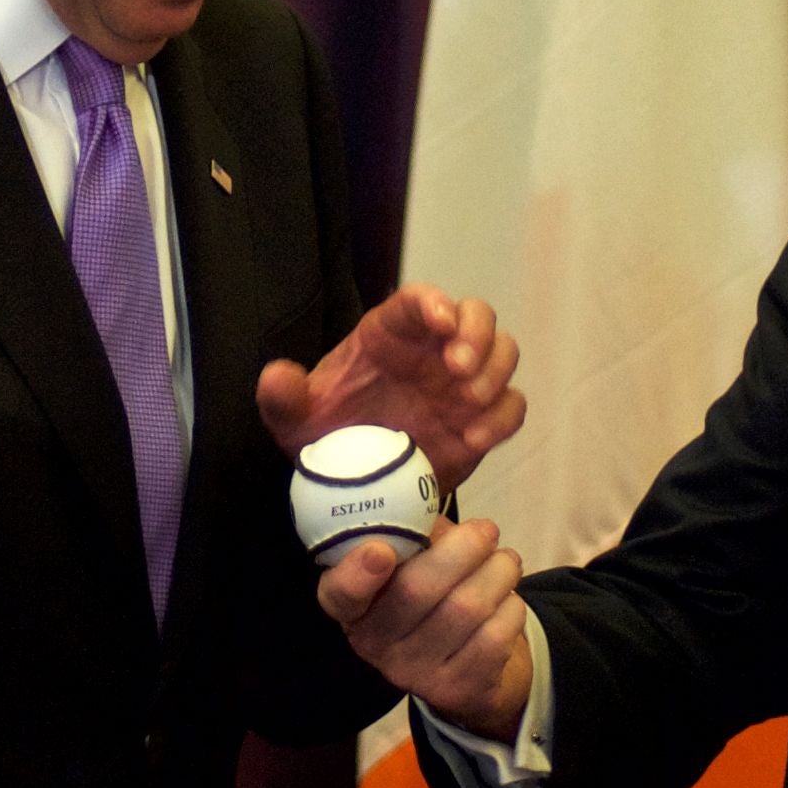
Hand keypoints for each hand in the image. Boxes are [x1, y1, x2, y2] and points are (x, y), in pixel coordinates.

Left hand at [256, 284, 522, 491]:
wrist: (358, 487)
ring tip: (468, 400)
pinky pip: (511, 407)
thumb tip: (276, 378)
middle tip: (458, 367)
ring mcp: (463, 383)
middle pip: (477, 314)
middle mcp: (435, 350)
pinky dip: (502, 418)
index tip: (440, 322)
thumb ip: (283, 398)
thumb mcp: (296, 421)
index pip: (419, 300)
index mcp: (392, 334)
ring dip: (495, 371)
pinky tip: (475, 439)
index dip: (435, 302)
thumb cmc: (328, 439)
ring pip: (503, 352)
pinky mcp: (482, 419)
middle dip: (477, 334)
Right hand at [317, 513, 531, 740]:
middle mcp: (373, 644)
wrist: (466, 664)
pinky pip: (495, 635)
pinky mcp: (455, 690)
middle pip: (418, 590)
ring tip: (505, 561)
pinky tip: (506, 599)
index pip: (340, 595)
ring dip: (498, 572)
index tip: (380, 550)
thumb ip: (410, 531)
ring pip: (467, 608)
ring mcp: (414, 673)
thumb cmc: (435, 591)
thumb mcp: (411, 561)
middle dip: (464, 549)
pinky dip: (511, 606)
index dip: (357, 573)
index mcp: (353, 606)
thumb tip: (422, 493)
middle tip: (487, 530)